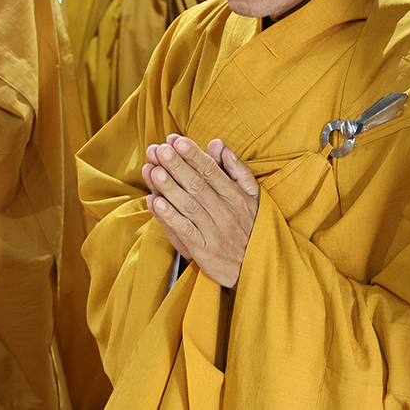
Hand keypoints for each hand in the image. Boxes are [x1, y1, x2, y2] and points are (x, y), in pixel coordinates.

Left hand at [142, 133, 259, 287]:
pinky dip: (170, 217)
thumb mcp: (253, 196)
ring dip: (169, 188)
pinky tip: (156, 202)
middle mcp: (225, 212)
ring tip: (153, 171)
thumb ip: (236, 169)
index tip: (176, 140)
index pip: (212, 171)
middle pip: (197, 185)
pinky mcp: (204, 251)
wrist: (257, 269)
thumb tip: (218, 144)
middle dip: (176, 165)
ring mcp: (214, 232)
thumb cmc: (251, 227)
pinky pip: (185, 231)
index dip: (193, 155)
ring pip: (188, 205)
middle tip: (159, 150)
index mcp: (236, 197)